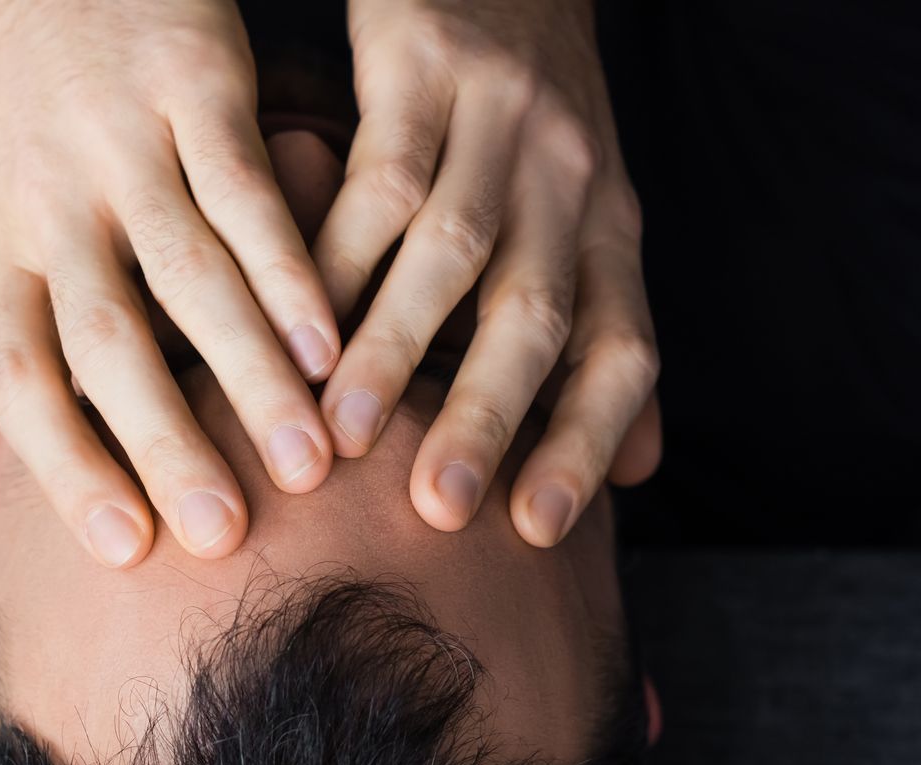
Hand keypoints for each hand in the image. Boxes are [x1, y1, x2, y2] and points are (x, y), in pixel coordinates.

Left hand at [0, 0, 342, 566]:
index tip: (122, 548)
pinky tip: (331, 339)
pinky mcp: (196, 89)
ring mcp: (124, 147)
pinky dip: (288, 265)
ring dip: (247, 371)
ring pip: (188, 274)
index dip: (64, 463)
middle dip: (161, 441)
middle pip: (103, 342)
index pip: (19, 378)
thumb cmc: (22, 150)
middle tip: (222, 534)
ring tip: (308, 458)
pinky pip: (246, 190)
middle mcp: (53, 210)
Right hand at [313, 0, 661, 546]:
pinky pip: (378, 180)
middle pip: (536, 313)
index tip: (531, 529)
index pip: (620, 349)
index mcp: (611, 226)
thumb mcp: (589, 218)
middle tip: (434, 506)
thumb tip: (639, 470)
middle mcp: (571, 177)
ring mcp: (501, 120)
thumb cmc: (531, 117)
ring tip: (339, 434)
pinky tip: (290, 319)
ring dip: (395, 351)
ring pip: (452, 252)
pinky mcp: (424, 70)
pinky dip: (332, 256)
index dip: (583, 441)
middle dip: (488, 417)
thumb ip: (600, 338)